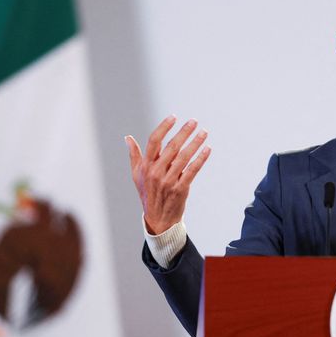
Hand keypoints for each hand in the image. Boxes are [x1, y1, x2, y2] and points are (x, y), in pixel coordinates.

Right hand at [125, 116, 210, 234]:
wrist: (158, 219)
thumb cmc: (148, 194)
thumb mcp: (137, 175)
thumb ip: (134, 155)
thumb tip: (128, 138)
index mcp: (146, 166)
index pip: (154, 142)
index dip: (164, 128)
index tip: (173, 117)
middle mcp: (156, 172)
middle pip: (171, 147)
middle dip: (184, 132)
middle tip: (193, 121)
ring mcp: (168, 181)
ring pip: (184, 157)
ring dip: (195, 143)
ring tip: (204, 132)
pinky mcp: (180, 189)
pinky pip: (192, 171)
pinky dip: (200, 159)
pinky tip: (207, 149)